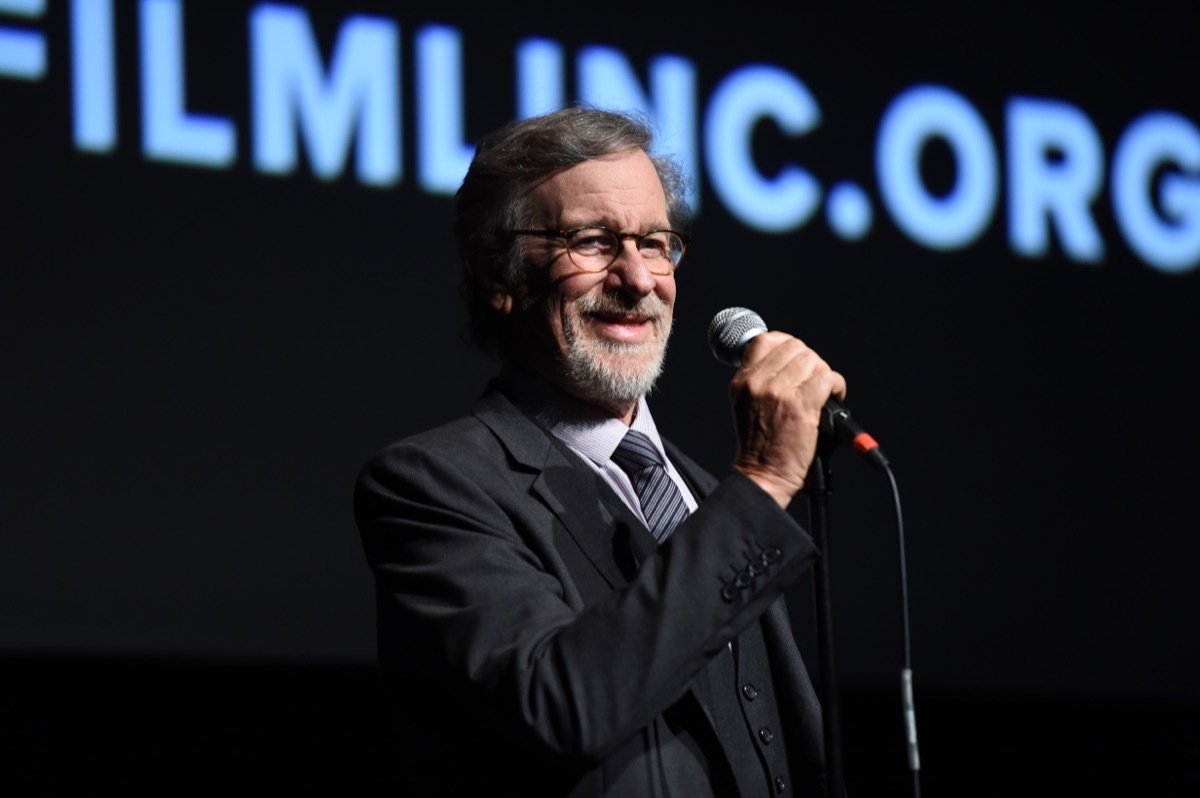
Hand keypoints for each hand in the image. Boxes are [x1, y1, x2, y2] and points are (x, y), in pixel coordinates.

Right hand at [729, 331, 846, 506]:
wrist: (764, 475)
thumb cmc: (760, 446)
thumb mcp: (746, 405)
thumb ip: (761, 380)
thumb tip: (791, 361)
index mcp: (742, 381)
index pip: (766, 340)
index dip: (787, 344)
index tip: (797, 359)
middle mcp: (757, 383)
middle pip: (794, 347)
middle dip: (810, 361)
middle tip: (814, 382)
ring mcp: (778, 392)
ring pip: (812, 360)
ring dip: (824, 374)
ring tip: (824, 392)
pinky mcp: (800, 406)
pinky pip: (826, 378)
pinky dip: (836, 385)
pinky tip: (834, 398)